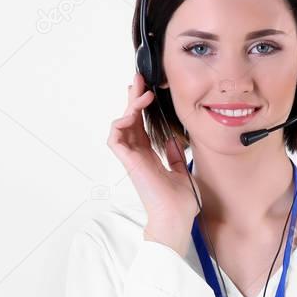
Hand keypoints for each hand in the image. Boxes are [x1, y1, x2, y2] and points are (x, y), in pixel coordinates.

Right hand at [107, 74, 197, 255]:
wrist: (177, 217)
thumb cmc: (180, 202)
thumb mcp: (182, 172)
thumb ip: (175, 156)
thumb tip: (175, 140)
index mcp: (149, 157)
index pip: (142, 126)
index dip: (142, 108)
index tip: (149, 91)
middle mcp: (138, 156)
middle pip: (131, 120)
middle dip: (133, 98)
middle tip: (140, 79)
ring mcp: (132, 159)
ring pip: (121, 125)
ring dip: (129, 106)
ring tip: (141, 94)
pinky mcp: (128, 162)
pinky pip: (115, 138)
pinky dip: (120, 123)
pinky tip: (133, 113)